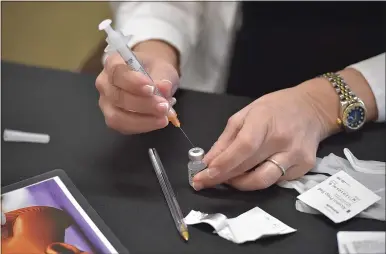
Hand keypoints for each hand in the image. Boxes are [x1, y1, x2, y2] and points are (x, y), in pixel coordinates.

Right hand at [96, 49, 178, 133]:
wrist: (152, 78)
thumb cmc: (153, 70)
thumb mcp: (161, 68)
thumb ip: (162, 78)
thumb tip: (165, 88)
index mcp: (112, 64)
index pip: (117, 73)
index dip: (133, 82)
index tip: (151, 88)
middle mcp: (104, 84)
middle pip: (118, 97)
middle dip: (143, 104)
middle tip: (164, 106)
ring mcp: (106, 103)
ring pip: (117, 117)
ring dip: (142, 120)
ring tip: (163, 117)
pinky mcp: (113, 119)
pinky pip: (124, 127)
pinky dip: (143, 126)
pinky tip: (157, 122)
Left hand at [192, 81, 338, 190]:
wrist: (312, 109)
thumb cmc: (275, 108)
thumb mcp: (245, 114)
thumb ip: (226, 139)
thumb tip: (209, 162)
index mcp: (265, 122)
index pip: (243, 148)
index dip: (222, 165)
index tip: (203, 176)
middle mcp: (283, 141)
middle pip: (250, 169)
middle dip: (223, 178)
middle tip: (206, 180)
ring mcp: (296, 156)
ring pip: (263, 182)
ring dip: (240, 183)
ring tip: (229, 177)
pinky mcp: (304, 168)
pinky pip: (275, 181)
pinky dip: (258, 179)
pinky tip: (253, 170)